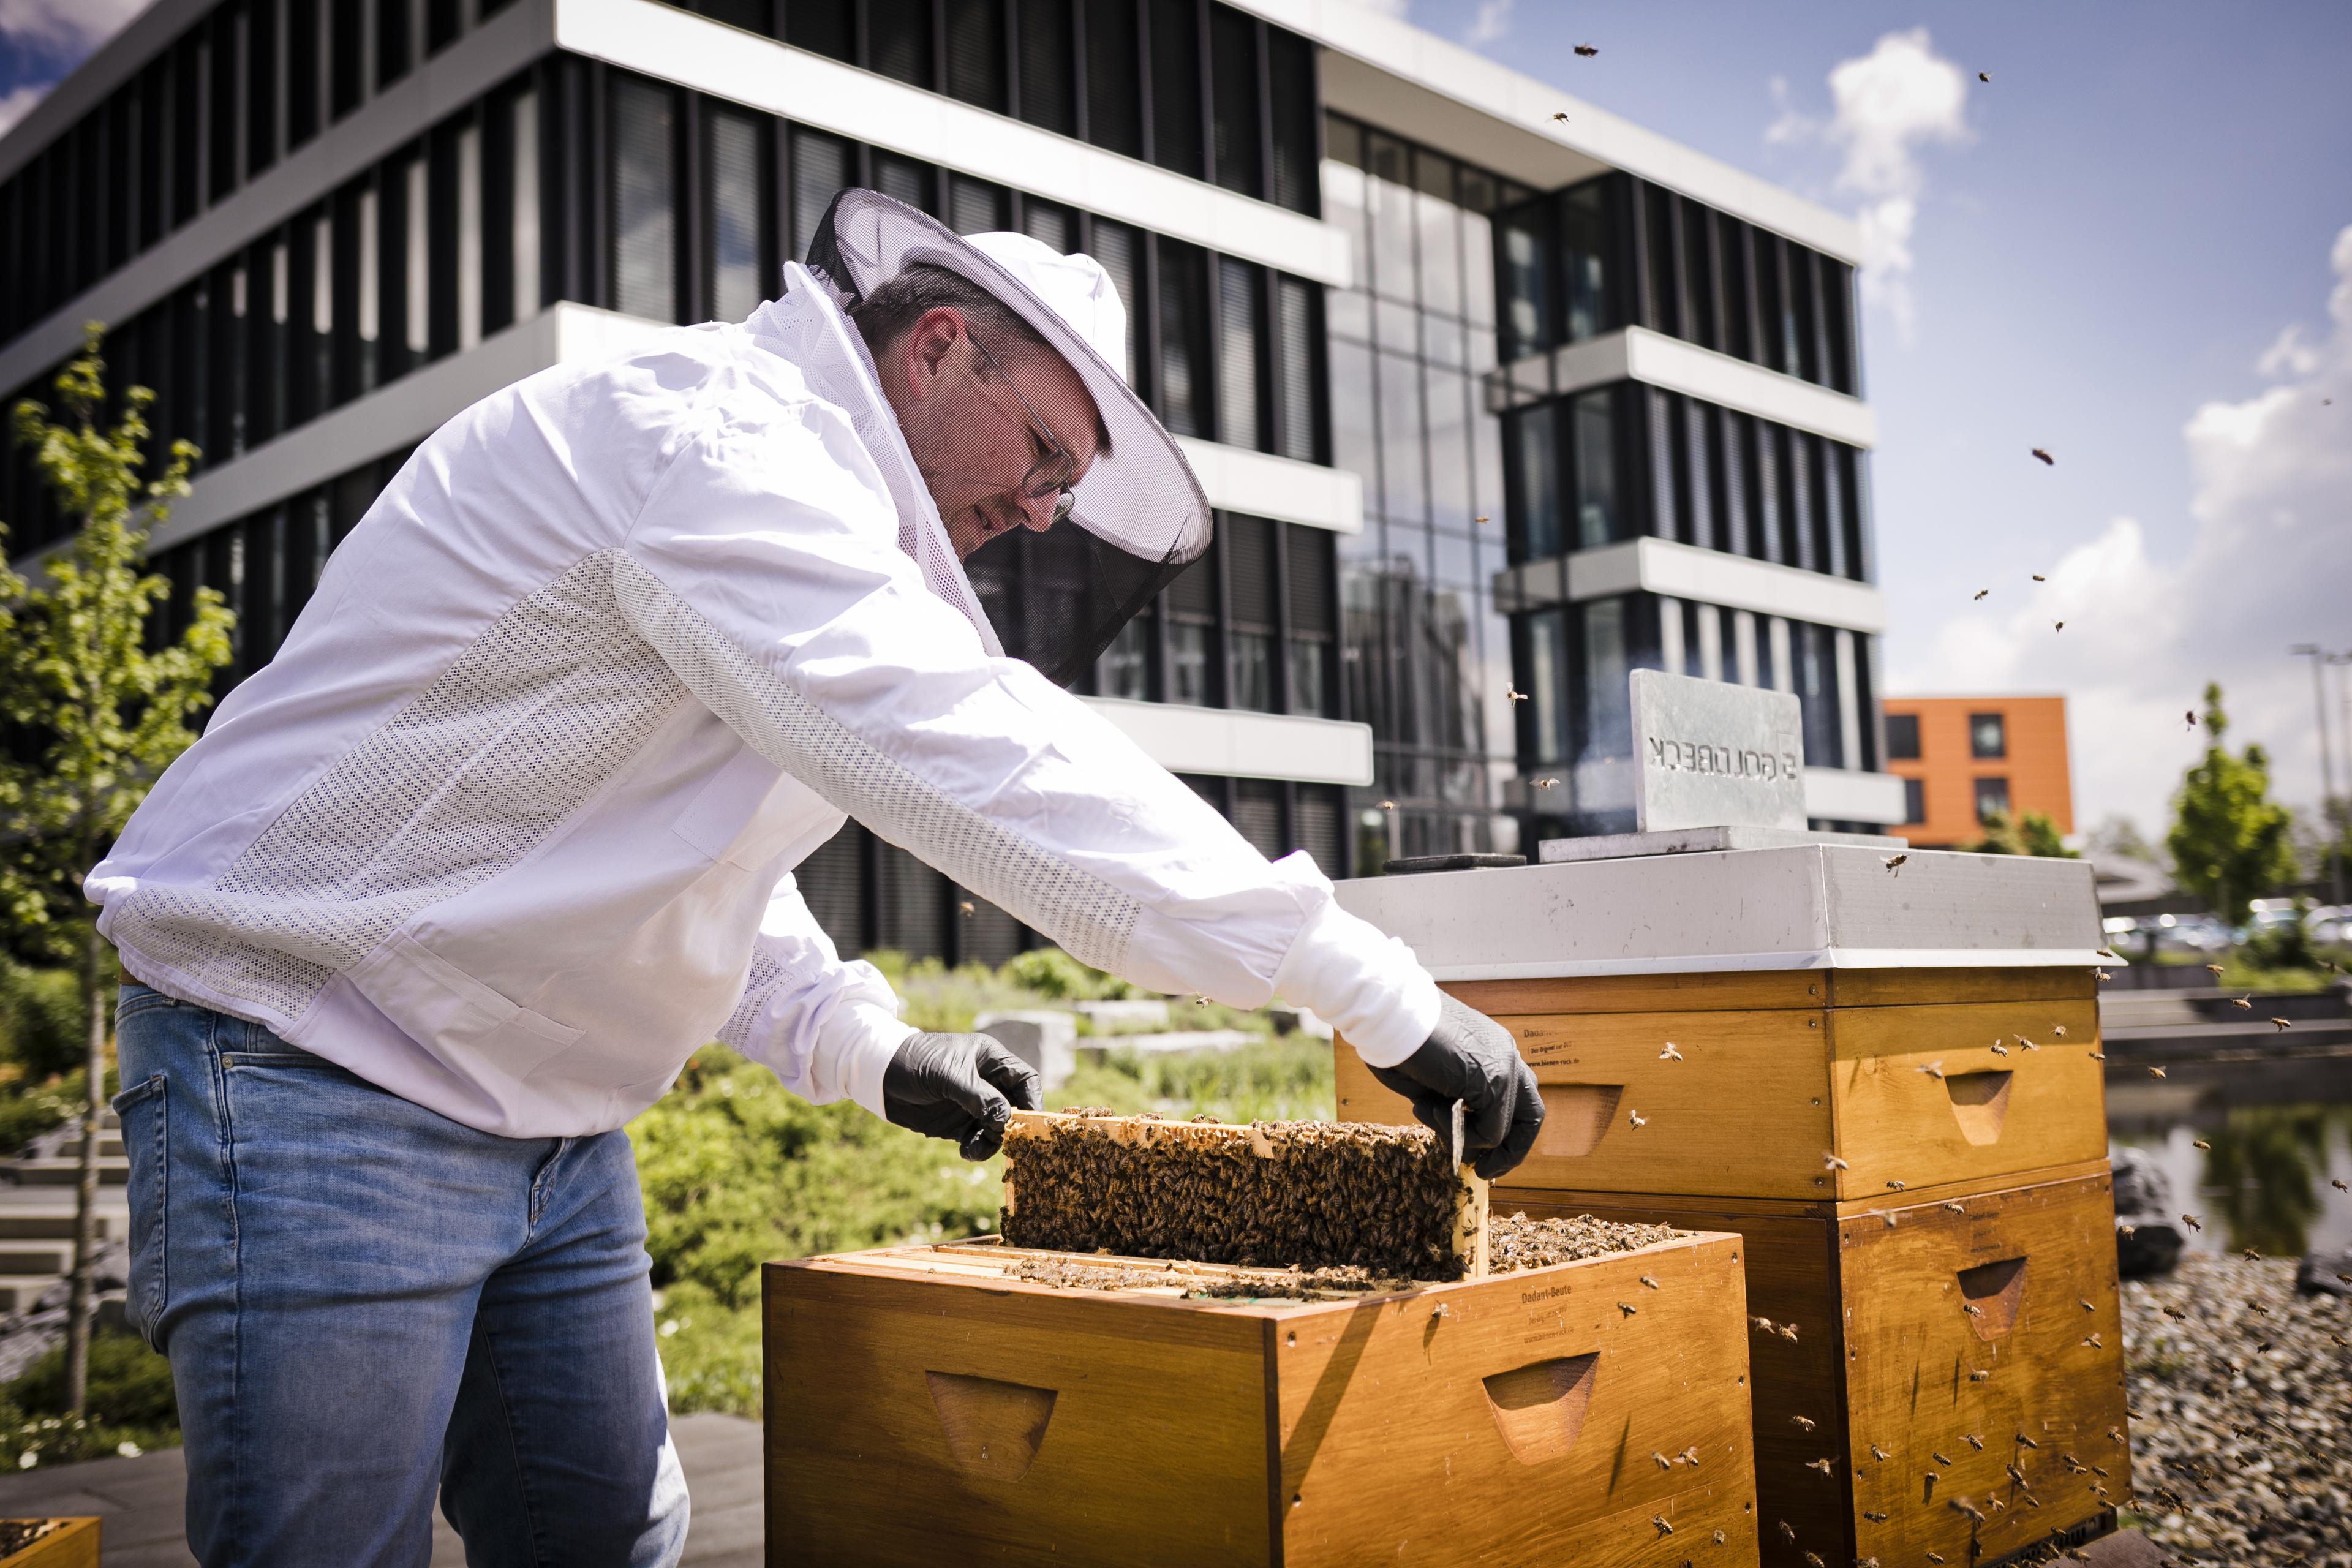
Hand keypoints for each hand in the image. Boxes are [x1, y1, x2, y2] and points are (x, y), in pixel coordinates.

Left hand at [881, 1033, 1042, 1160]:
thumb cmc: (916, 1063)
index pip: (1025, 1079)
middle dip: (1012, 1126)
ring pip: (998, 1128)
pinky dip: (977, 1149)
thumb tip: (1007, 1119)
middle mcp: (987, 1082)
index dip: (1032, 1100)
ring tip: (975, 1148)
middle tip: (1002, 1138)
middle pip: (1015, 1107)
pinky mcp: (958, 1124)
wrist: (879, 1077)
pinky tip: (965, 1151)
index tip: (1031, 1122)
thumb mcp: (950, 1076)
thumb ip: (980, 1098)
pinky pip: (978, 1140)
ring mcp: (973, 1104)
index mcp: (991, 1059)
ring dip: (993, 1141)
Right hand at [1366, 994, 1543, 1179]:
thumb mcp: (1434, 1080)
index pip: (1516, 1099)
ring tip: (1429, 1114)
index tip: (1482, 1154)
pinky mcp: (1496, 1081)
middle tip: (1483, 1170)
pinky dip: (1458, 1133)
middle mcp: (1506, 1056)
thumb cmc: (1398, 1040)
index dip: (1504, 1132)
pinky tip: (1427, 1106)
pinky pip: (1490, 1132)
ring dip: (1467, 1139)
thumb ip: (1455, 1106)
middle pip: (1532, 1116)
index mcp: (1493, 1050)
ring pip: (1505, 1130)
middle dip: (1510, 1152)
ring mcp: (1505, 1068)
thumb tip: (1465, 1146)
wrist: (1390, 1013)